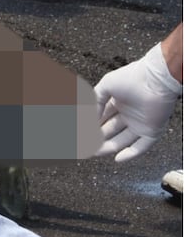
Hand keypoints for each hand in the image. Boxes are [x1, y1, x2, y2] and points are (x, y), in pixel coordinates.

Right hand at [94, 43, 182, 161]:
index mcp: (119, 103)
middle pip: (110, 131)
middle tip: (84, 145)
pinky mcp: (152, 130)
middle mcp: (129, 114)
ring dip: (108, 147)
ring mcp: (140, 124)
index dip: (90, 126)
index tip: (80, 133)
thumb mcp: (106, 86)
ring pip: (122, 140)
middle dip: (96, 139)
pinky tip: (118, 159)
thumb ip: (95, 101)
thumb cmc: (133, 77)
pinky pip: (141, 146)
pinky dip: (130, 154)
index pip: (102, 118)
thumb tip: (89, 118)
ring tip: (94, 152)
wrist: (156, 79)